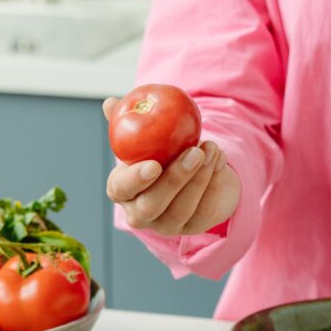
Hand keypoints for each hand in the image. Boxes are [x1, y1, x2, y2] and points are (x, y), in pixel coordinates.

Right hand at [103, 97, 240, 235]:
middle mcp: (140, 213)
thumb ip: (125, 120)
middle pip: (152, 206)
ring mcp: (167, 224)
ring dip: (200, 177)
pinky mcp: (193, 226)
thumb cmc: (160, 150)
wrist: (193, 171)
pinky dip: (214, 183)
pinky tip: (219, 159)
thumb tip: (110, 103)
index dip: (135, 180)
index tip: (153, 164)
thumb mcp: (144, 136)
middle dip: (175, 179)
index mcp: (122, 190)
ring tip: (212, 147)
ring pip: (181, 209)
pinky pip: (204, 210)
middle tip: (194, 152)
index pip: (121, 190)